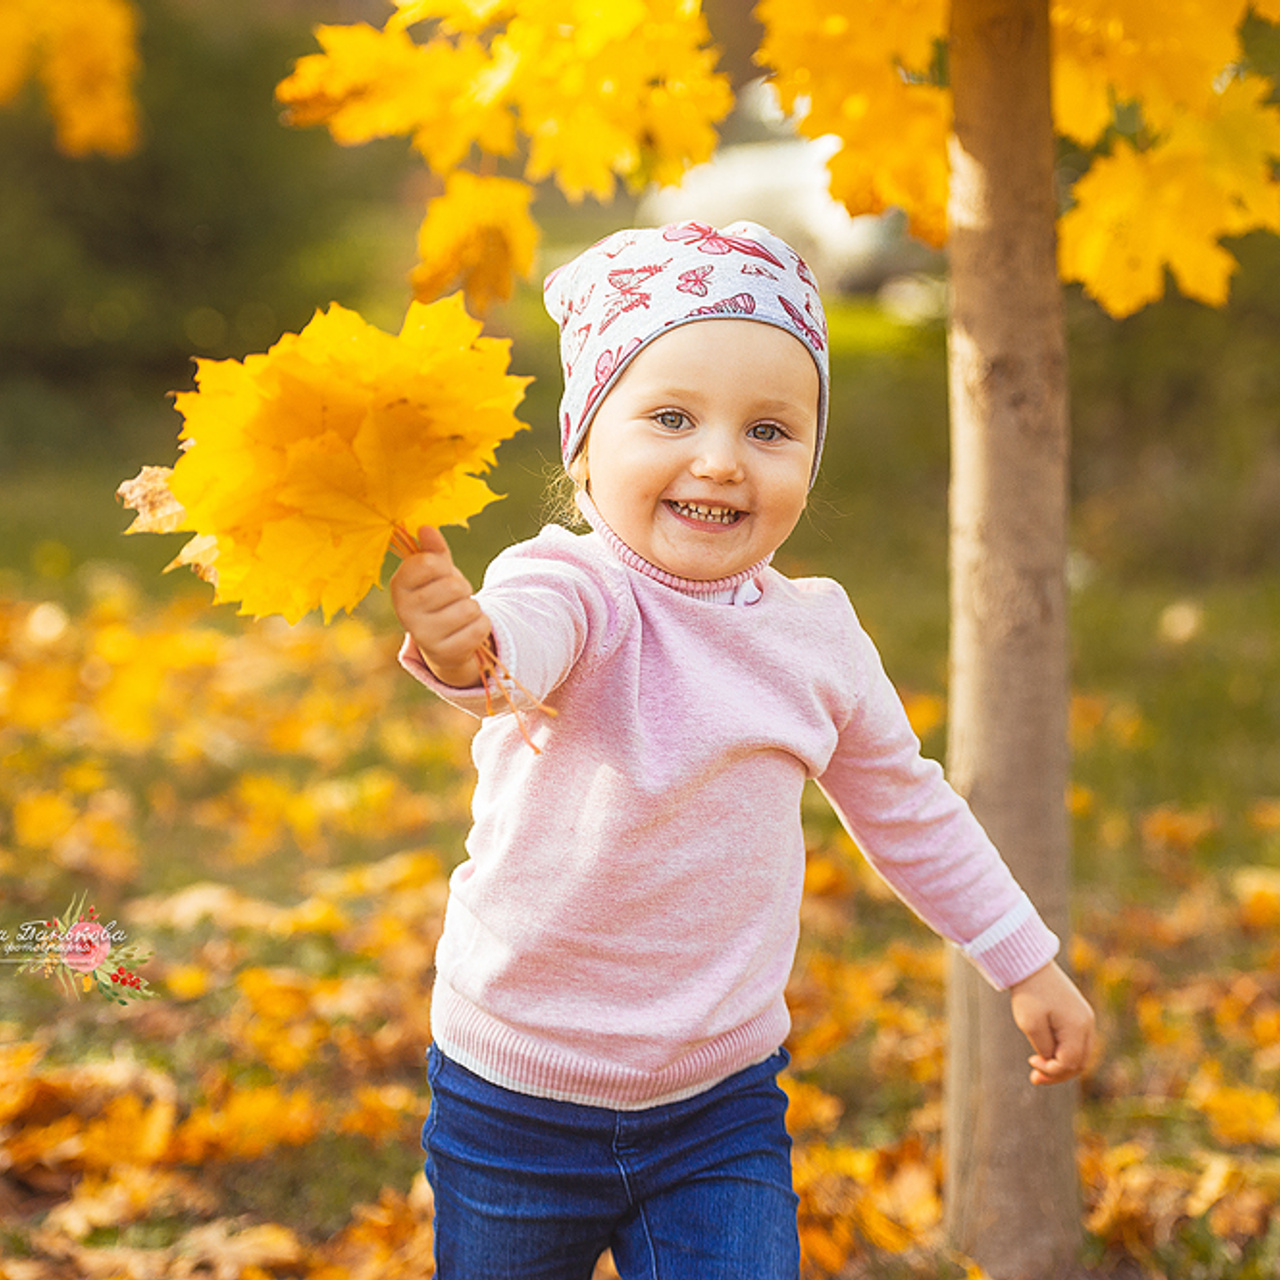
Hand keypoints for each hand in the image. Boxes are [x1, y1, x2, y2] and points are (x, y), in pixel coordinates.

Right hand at [389, 525, 491, 687]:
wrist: (445, 642)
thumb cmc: (440, 598)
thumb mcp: (436, 573)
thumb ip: (433, 550)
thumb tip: (426, 528)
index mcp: (399, 586)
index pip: (427, 562)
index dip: (443, 566)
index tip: (439, 575)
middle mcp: (405, 612)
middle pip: (453, 585)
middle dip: (463, 589)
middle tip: (454, 599)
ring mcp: (424, 636)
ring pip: (469, 608)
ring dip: (472, 609)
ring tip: (459, 615)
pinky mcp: (446, 653)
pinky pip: (480, 628)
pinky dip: (480, 626)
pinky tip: (466, 631)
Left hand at [1008, 960, 1095, 1085]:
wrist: (1030, 963)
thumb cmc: (1028, 993)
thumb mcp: (1030, 1024)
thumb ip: (1044, 1048)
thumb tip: (1053, 1063)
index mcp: (1078, 1027)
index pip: (1071, 1063)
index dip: (1051, 1071)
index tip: (1031, 1062)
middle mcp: (1087, 1024)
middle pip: (1079, 1062)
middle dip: (1058, 1073)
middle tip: (1035, 1077)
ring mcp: (1085, 1018)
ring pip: (1079, 1053)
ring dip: (1061, 1064)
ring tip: (1039, 1067)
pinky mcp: (1078, 1013)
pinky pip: (1076, 1041)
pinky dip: (1063, 1051)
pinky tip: (1046, 1052)